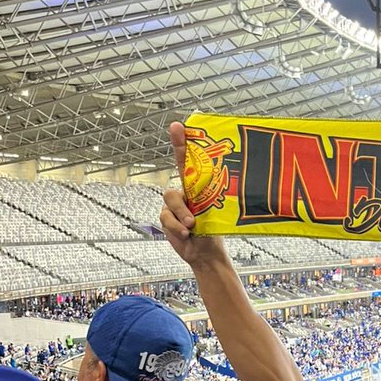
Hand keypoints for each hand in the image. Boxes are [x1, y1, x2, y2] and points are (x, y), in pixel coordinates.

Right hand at [159, 122, 224, 269]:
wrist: (204, 254)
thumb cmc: (213, 233)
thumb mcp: (214, 217)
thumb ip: (205, 209)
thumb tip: (197, 211)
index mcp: (200, 187)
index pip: (191, 161)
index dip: (183, 143)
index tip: (179, 126)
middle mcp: (186, 190)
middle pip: (177, 167)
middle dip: (177, 146)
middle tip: (177, 130)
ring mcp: (175, 203)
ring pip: (171, 197)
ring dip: (182, 213)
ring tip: (192, 225)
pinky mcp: (166, 216)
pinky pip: (166, 216)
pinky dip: (176, 227)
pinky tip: (185, 233)